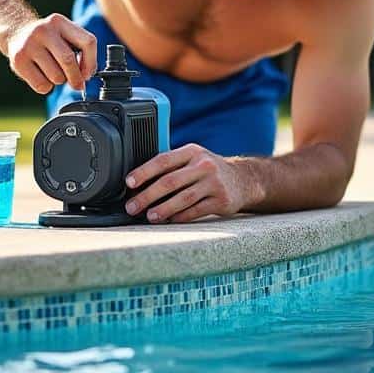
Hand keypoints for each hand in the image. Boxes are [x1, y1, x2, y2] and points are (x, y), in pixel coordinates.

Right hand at [4, 14, 96, 93]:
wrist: (16, 33)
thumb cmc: (48, 39)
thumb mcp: (64, 35)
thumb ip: (79, 51)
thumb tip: (85, 77)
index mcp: (59, 22)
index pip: (87, 42)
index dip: (91, 63)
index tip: (88, 74)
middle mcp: (43, 30)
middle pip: (69, 61)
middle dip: (76, 78)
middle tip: (77, 85)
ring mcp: (29, 45)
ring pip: (56, 76)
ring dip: (59, 81)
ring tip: (52, 71)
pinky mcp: (19, 61)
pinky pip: (42, 85)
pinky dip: (46, 87)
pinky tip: (41, 75)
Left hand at [123, 144, 256, 223]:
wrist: (244, 179)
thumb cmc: (209, 171)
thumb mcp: (193, 159)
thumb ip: (171, 166)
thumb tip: (138, 183)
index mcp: (192, 152)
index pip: (163, 160)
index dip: (144, 171)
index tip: (129, 183)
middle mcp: (204, 165)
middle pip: (170, 181)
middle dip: (147, 196)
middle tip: (132, 207)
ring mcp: (214, 183)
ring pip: (183, 198)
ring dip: (163, 209)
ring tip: (149, 216)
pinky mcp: (221, 201)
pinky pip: (196, 211)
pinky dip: (180, 217)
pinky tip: (169, 220)